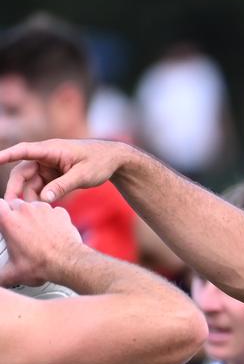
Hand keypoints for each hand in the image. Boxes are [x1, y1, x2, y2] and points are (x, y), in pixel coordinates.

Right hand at [0, 138, 129, 201]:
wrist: (114, 160)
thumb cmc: (99, 162)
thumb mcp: (83, 176)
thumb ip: (63, 186)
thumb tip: (43, 199)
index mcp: (51, 150)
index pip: (23, 151)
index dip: (7, 155)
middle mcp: (46, 157)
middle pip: (22, 172)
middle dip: (15, 188)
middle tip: (11, 206)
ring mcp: (49, 166)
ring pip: (30, 182)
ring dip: (28, 196)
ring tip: (29, 213)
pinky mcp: (54, 175)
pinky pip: (41, 187)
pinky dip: (39, 197)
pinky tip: (41, 210)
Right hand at [0, 199, 83, 286]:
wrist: (68, 263)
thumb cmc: (40, 265)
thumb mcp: (12, 273)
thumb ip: (0, 276)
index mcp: (8, 220)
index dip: (1, 211)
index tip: (3, 219)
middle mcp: (26, 210)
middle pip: (16, 205)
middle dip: (18, 214)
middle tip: (21, 229)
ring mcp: (44, 209)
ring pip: (35, 207)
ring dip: (35, 216)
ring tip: (39, 232)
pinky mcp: (60, 213)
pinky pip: (54, 212)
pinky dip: (54, 219)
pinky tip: (54, 232)